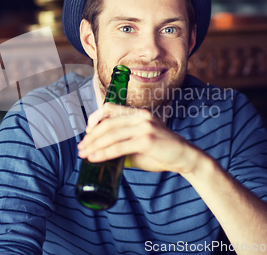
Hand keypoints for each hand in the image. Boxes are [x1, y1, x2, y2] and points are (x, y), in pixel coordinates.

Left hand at [77, 103, 203, 173]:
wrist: (185, 158)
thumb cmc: (162, 152)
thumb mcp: (141, 143)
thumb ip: (125, 143)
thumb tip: (105, 152)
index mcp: (138, 113)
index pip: (110, 108)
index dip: (95, 117)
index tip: (87, 131)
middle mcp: (140, 116)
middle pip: (107, 123)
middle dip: (91, 137)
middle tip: (81, 148)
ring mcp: (144, 127)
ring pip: (111, 135)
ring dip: (94, 146)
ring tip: (84, 155)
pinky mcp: (147, 140)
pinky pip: (119, 147)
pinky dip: (104, 153)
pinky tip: (95, 158)